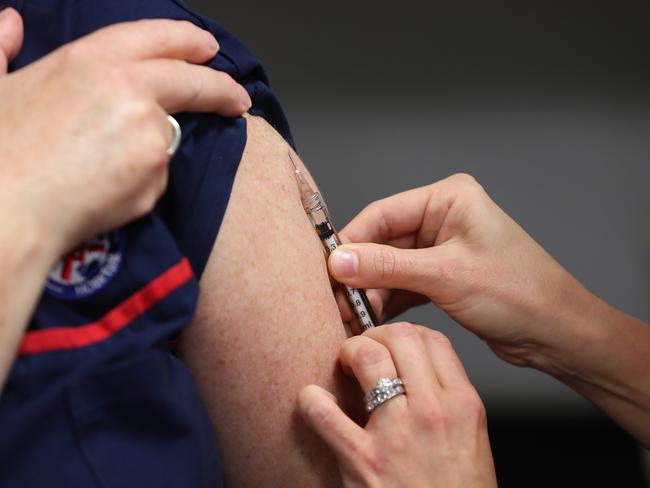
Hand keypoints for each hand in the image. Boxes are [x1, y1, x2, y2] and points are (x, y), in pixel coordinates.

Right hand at [0, 9, 251, 261]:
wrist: (6, 210)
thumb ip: (2, 48)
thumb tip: (9, 19)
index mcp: (91, 60)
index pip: (157, 38)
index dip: (188, 41)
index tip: (209, 49)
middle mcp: (130, 88)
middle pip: (192, 82)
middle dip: (220, 88)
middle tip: (236, 98)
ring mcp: (150, 131)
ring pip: (166, 136)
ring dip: (150, 149)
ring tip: (98, 168)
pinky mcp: (157, 172)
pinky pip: (157, 175)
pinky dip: (140, 181)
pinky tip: (103, 189)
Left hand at [299, 322, 496, 487]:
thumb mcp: (472, 438)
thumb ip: (448, 399)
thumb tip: (416, 367)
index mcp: (463, 405)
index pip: (433, 340)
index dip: (406, 334)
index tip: (392, 344)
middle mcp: (432, 412)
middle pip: (400, 337)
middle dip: (375, 335)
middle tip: (364, 351)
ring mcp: (396, 434)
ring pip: (368, 357)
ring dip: (349, 352)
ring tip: (344, 366)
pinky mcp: (362, 461)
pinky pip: (324, 413)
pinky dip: (311, 400)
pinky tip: (313, 401)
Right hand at [328, 174, 590, 366]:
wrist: (556, 333)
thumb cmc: (519, 292)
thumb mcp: (446, 276)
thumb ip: (388, 267)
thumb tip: (339, 262)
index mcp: (448, 199)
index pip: (383, 214)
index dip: (352, 242)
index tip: (328, 270)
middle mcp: (442, 218)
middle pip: (382, 242)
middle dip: (360, 273)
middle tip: (339, 301)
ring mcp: (441, 248)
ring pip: (389, 266)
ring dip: (371, 291)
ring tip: (353, 317)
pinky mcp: (441, 276)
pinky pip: (402, 284)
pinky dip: (387, 301)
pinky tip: (373, 319)